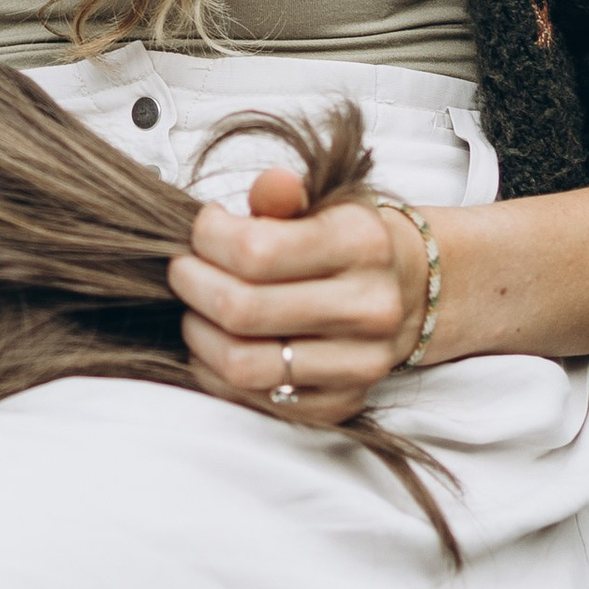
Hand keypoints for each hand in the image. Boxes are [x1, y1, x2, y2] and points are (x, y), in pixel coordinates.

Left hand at [165, 164, 427, 423]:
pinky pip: (254, 400)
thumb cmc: (342, 240)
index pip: (254, 250)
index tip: (201, 231)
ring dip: (199, 335)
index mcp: (362, 244)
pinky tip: (219, 343)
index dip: (206, 239)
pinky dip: (218, 372)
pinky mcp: (342, 403)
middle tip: (184, 270)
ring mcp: (360, 363)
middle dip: (192, 286)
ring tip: (198, 309)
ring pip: (243, 364)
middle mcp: (369, 308)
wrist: (403, 290)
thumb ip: (285, 194)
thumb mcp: (322, 202)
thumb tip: (272, 184)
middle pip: (241, 310)